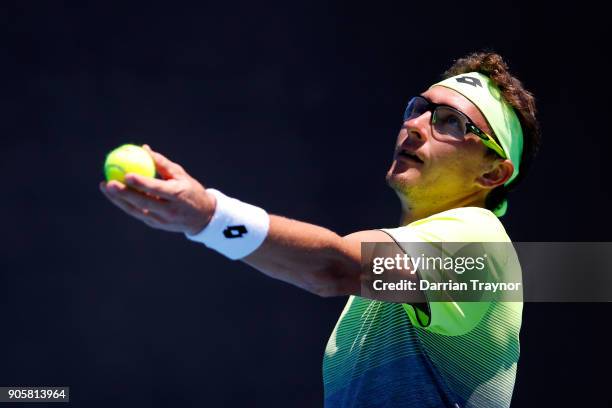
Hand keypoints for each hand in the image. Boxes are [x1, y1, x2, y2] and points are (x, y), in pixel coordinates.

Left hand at [99, 145, 215, 234]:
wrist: (202, 217)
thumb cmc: (191, 190)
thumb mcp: (181, 175)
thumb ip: (162, 163)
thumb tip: (144, 149)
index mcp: (178, 195)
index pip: (156, 189)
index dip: (141, 183)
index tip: (126, 175)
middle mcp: (169, 210)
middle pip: (142, 202)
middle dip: (123, 193)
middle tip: (109, 182)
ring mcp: (161, 220)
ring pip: (136, 210)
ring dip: (118, 200)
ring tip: (105, 187)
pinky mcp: (156, 225)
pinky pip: (137, 213)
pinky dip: (125, 203)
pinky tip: (114, 194)